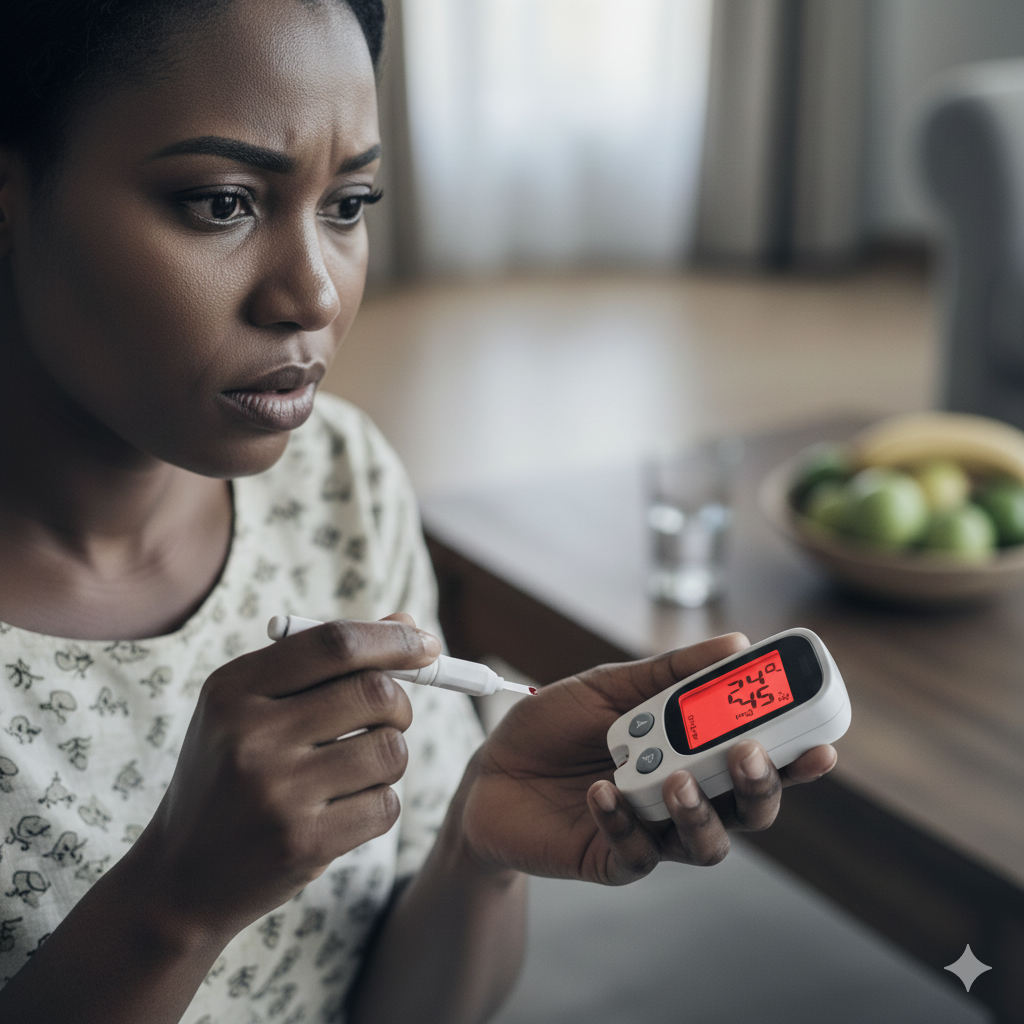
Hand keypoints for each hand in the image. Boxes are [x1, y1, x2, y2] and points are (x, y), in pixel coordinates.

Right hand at [130, 617, 436, 937]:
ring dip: (390, 756)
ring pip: (390, 749)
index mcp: (233, 689)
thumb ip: (325, 662)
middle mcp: (250, 736)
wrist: (181, 880)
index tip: (427, 645)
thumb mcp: (253, 708)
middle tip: (390, 717)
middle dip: (400, 702)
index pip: (335, 643)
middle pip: (375, 692)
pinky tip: (343, 810)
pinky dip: (379, 803)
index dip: (393, 639)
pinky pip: (386, 804)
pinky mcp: (303, 843)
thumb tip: (407, 623)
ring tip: (357, 769)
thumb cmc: (231, 775)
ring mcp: (277, 793)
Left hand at [455, 633, 836, 884]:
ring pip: (706, 845)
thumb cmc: (554, 727)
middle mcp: (680, 798)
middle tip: (749, 755)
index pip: (755, 760)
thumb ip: (669, 673)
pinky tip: (600, 791)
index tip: (823, 742)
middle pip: (748, 811)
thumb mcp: (610, 688)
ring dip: (700, 813)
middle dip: (761, 788)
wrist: (488, 772)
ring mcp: (651, 832)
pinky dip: (623, 820)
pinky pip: (637, 853)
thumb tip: (736, 642)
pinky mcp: (613, 858)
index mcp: (689, 754)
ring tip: (675, 780)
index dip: (793, 759)